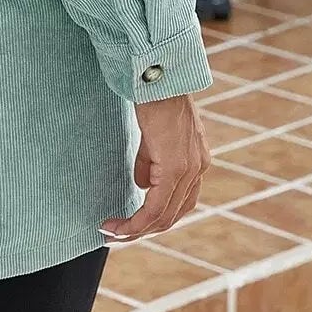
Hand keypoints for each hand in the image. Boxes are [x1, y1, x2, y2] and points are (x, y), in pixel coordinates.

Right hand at [99, 93, 210, 243]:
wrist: (159, 74)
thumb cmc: (153, 96)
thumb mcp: (153, 135)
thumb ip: (151, 161)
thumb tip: (142, 184)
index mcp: (196, 161)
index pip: (179, 202)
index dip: (154, 217)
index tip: (130, 224)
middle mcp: (198, 168)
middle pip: (172, 215)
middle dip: (142, 230)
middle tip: (116, 236)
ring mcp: (190, 169)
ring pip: (164, 216)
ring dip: (136, 230)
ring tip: (112, 233)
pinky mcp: (176, 166)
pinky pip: (156, 206)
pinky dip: (137, 221)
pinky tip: (120, 224)